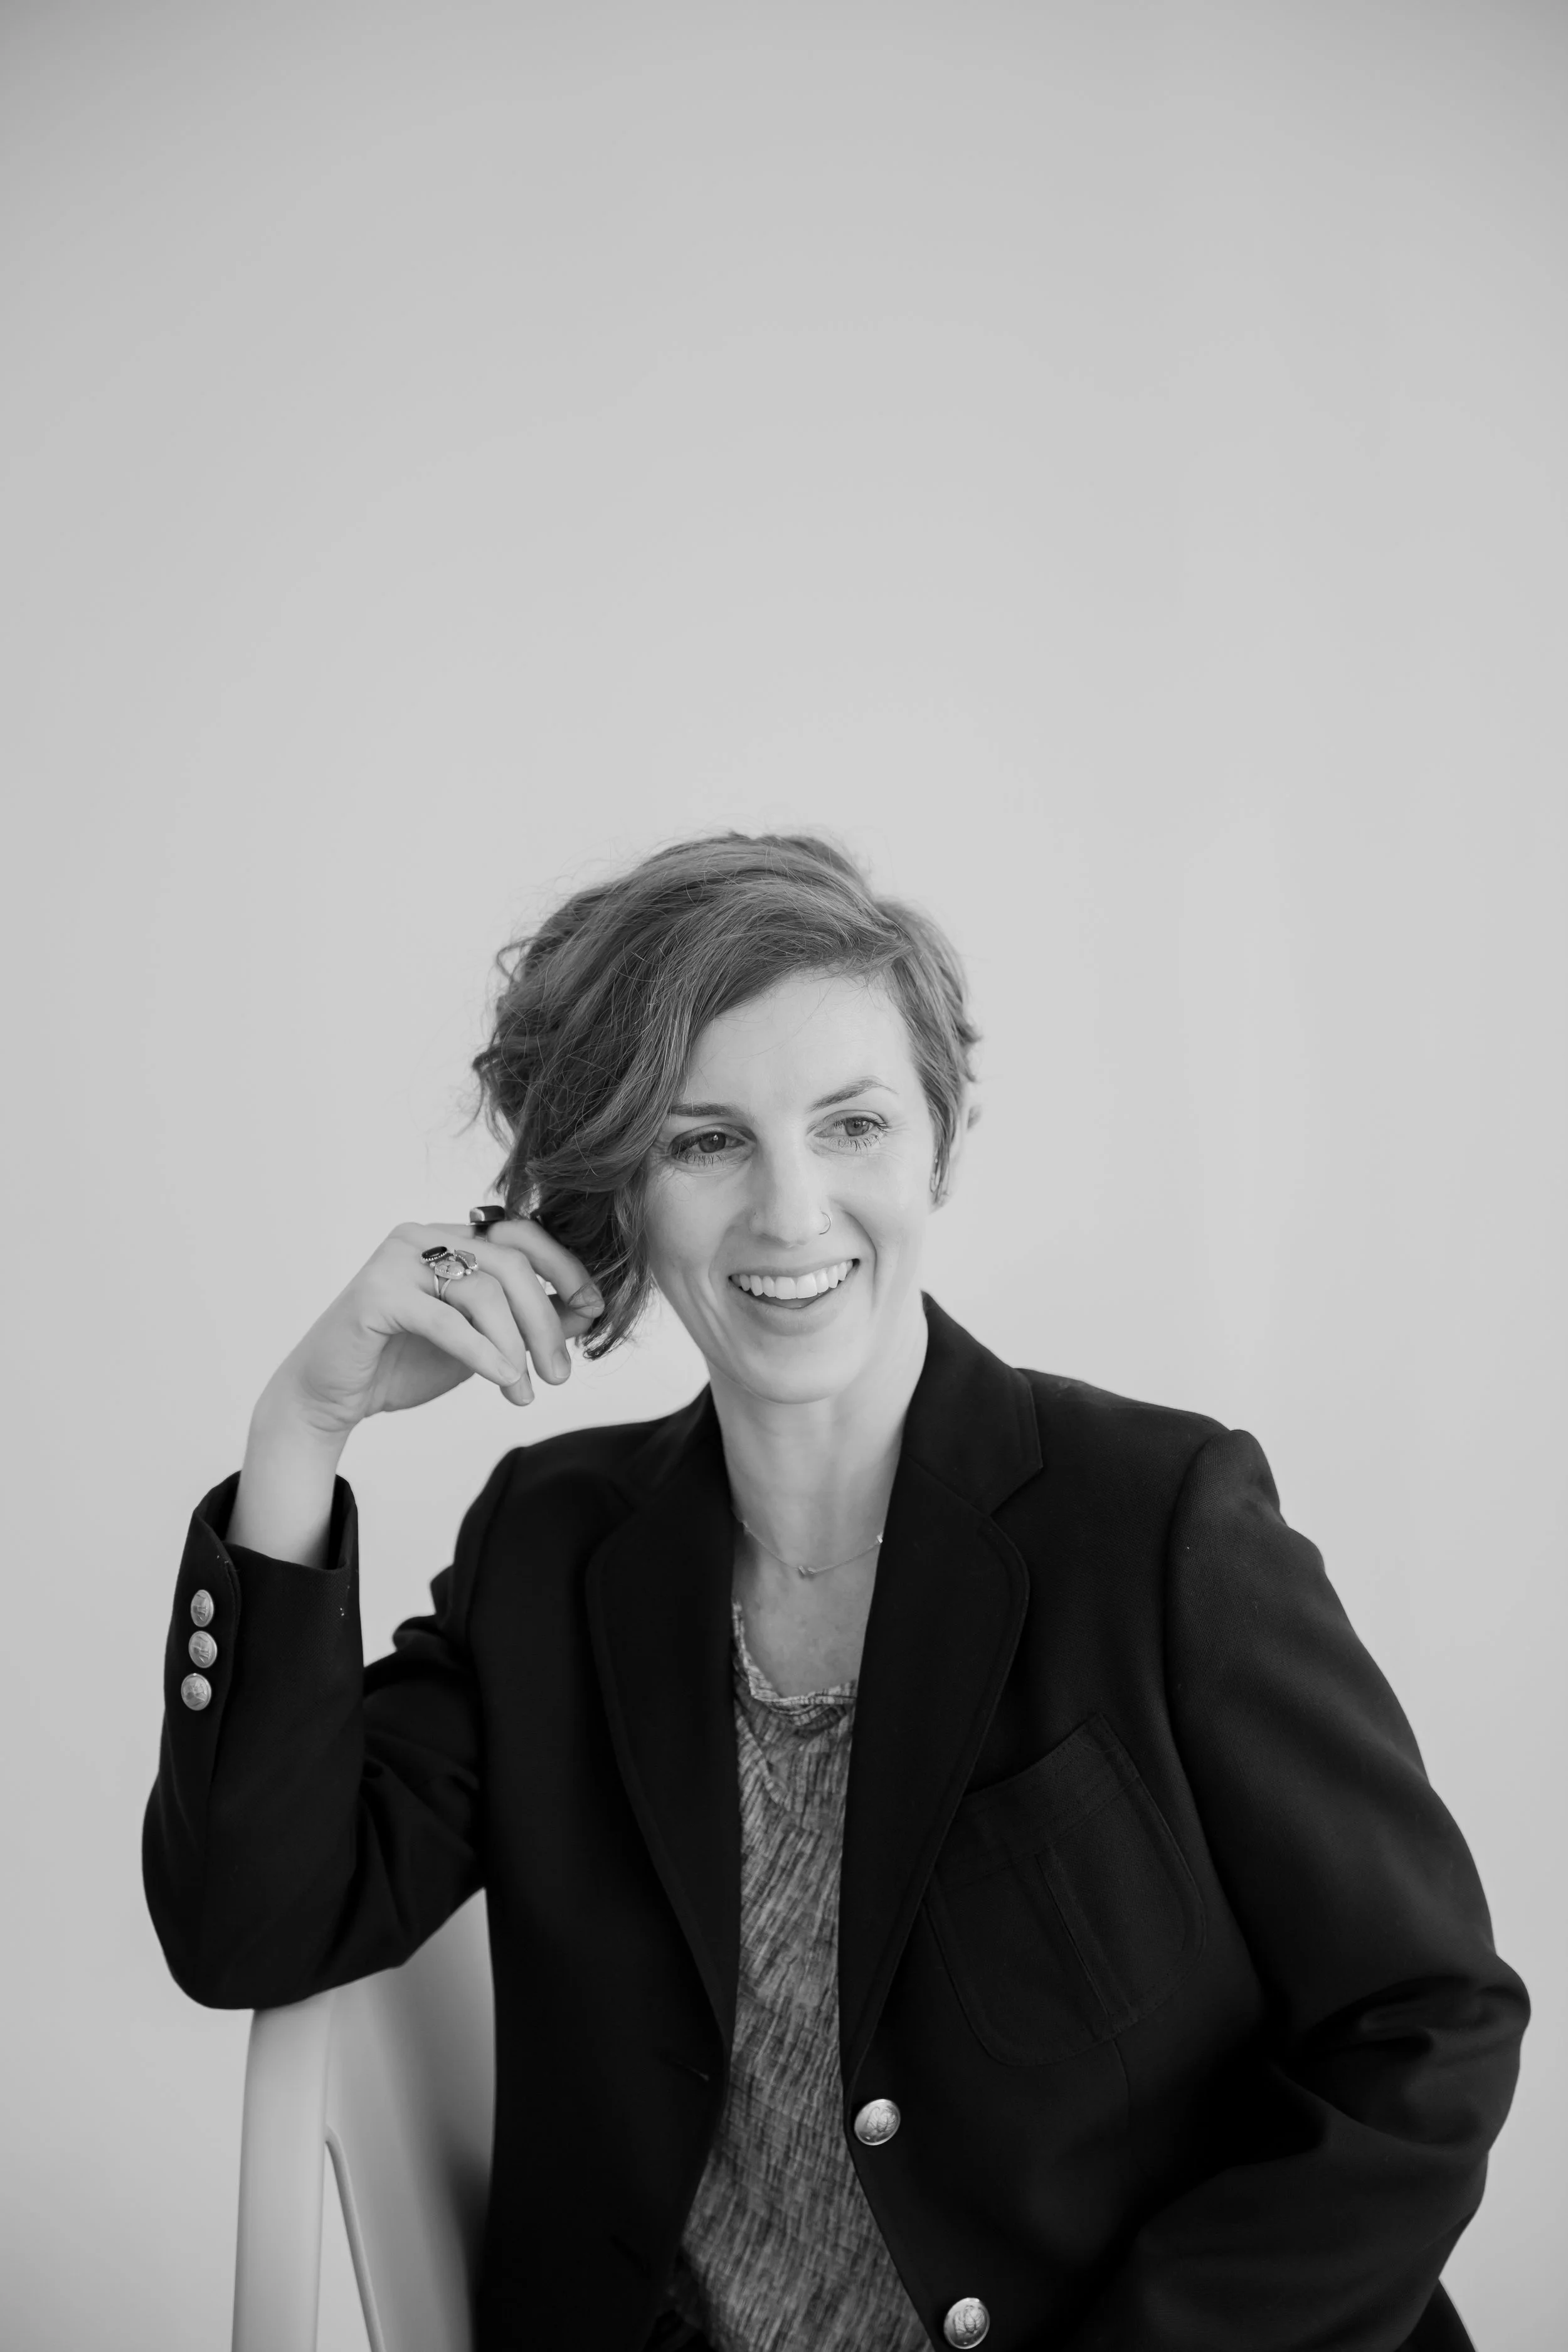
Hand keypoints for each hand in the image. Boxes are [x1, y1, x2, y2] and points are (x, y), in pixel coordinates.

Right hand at [268, 1217, 605, 1440]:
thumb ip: (530, 1319)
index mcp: (450, 1237)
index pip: (523, 1235)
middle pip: (511, 1264)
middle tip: (560, 1375)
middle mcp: (423, 1236)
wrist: (332, 1396)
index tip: (593, 1310)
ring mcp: (395, 1259)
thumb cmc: (405, 1361)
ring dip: (515, 1347)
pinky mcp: (375, 1294)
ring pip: (483, 1291)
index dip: (565, 1268)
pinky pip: (445, 1320)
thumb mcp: (484, 1340)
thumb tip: (591, 1307)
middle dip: (545, 1323)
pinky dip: (482, 1352)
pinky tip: (503, 1381)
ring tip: (524, 1391)